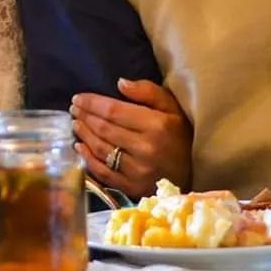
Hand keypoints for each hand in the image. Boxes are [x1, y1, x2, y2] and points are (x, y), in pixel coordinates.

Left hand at [70, 78, 191, 198]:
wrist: (196, 172)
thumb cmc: (183, 135)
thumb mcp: (173, 107)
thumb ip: (148, 92)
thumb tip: (120, 83)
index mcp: (156, 125)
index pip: (114, 111)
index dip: (92, 103)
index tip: (78, 98)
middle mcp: (145, 148)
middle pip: (104, 129)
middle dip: (85, 117)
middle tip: (73, 109)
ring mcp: (138, 171)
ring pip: (101, 150)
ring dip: (84, 135)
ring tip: (76, 124)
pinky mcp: (133, 188)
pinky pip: (104, 173)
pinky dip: (88, 159)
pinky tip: (80, 147)